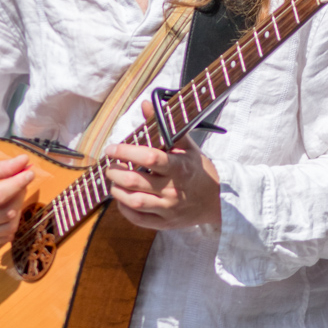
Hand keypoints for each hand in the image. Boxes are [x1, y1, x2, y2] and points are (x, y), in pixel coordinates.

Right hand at [0, 156, 33, 246]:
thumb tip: (24, 162)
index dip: (18, 183)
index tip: (30, 171)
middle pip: (6, 212)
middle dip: (19, 194)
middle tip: (20, 179)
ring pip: (7, 228)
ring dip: (17, 210)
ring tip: (13, 195)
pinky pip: (1, 238)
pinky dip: (9, 225)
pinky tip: (7, 211)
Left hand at [104, 102, 221, 230]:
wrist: (217, 199)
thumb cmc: (197, 169)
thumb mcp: (185, 145)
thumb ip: (164, 126)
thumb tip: (145, 104)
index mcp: (179, 167)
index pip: (150, 158)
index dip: (126, 152)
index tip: (112, 148)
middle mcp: (173, 189)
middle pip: (135, 181)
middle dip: (115, 172)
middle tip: (110, 166)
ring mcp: (168, 208)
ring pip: (133, 201)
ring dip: (116, 190)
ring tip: (114, 181)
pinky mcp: (165, 223)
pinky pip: (138, 219)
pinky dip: (124, 208)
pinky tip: (122, 197)